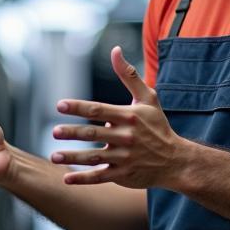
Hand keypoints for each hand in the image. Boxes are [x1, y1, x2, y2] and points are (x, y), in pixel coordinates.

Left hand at [50, 46, 185, 188]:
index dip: (78, 107)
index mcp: (128, 117)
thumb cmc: (158, 126)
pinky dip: (83, 179)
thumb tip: (115, 50)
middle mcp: (126, 137)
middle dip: (73, 133)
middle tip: (54, 131)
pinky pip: (100, 177)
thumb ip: (129, 75)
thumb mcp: (148, 98)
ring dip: (73, 157)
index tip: (60, 105)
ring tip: (54, 156)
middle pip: (94, 134)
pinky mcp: (123, 175)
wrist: (176, 160)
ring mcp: (124, 158)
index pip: (99, 110)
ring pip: (94, 157)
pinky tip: (66, 179)